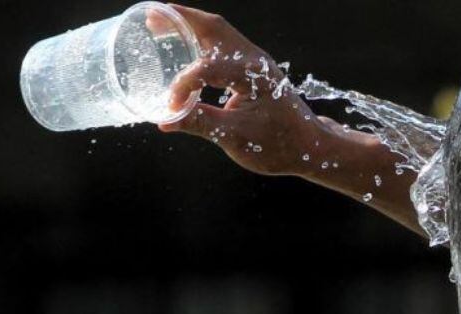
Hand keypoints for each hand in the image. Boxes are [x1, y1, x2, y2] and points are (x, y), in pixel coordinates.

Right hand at [156, 5, 324, 176]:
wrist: (310, 146)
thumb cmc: (278, 144)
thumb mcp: (236, 138)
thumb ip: (200, 124)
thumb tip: (165, 121)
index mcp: (252, 75)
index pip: (207, 68)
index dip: (183, 85)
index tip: (171, 108)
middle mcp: (255, 60)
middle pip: (213, 27)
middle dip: (181, 20)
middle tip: (151, 19)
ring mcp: (256, 61)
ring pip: (219, 32)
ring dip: (191, 25)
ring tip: (161, 24)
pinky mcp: (254, 69)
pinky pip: (224, 44)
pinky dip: (202, 39)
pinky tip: (185, 46)